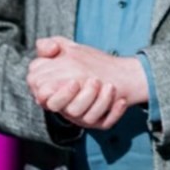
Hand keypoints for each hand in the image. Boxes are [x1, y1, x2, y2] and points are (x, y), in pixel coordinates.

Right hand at [26, 37, 147, 129]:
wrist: (111, 69)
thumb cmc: (81, 61)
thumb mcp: (65, 49)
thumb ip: (50, 45)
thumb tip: (48, 48)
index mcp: (53, 93)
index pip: (47, 100)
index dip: (60, 94)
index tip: (74, 81)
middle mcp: (67, 107)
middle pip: (70, 110)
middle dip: (83, 98)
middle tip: (95, 81)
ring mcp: (83, 116)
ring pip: (88, 118)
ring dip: (101, 102)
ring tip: (110, 86)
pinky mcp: (99, 121)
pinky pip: (105, 123)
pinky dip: (114, 113)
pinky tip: (121, 101)